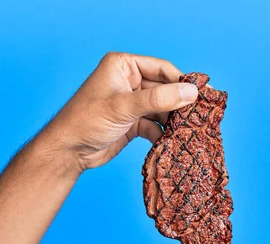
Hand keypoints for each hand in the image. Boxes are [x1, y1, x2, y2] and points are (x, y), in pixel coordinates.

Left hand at [46, 52, 198, 170]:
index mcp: (123, 66)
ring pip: (161, 108)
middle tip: (199, 116)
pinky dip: (162, 132)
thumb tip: (191, 92)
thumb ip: (159, 99)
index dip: (181, 81)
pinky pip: (154, 124)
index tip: (201, 95)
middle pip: (164, 89)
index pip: (161, 68)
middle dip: (179, 104)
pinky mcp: (133, 122)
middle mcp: (129, 81)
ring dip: (172, 120)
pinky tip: (171, 141)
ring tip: (188, 131)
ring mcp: (131, 103)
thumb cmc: (87, 121)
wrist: (68, 151)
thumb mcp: (124, 107)